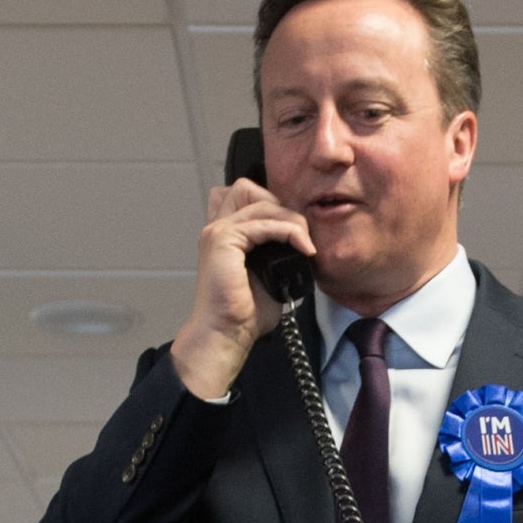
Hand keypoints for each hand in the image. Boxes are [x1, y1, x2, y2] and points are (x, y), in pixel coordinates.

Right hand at [167, 177, 313, 400]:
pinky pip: (264, 222)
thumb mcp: (267, 276)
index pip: (244, 197)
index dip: (271, 206)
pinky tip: (303, 249)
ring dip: (290, 219)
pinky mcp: (223, 239)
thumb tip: (302, 246)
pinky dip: (289, 232)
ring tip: (305, 244)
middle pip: (248, 189)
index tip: (294, 233)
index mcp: (223, 236)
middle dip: (279, 205)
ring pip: (261, 202)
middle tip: (298, 235)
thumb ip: (277, 253)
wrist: (226, 334)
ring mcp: (217, 232)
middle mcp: (217, 229)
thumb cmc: (243, 315)